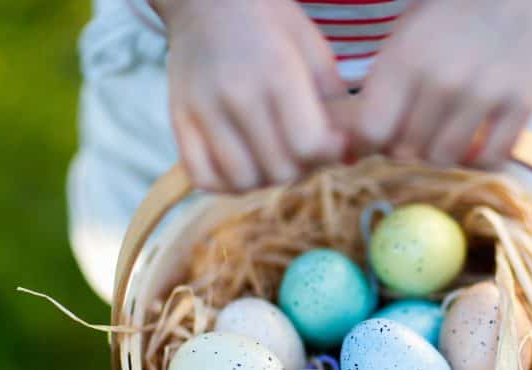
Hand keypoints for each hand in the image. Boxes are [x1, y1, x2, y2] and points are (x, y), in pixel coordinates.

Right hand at [153, 0, 344, 190]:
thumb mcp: (314, 51)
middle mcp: (238, 94)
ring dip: (265, 179)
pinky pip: (203, 177)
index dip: (327, 154)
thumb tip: (352, 156)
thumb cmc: (271, 23)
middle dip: (300, 169)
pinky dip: (225, 183)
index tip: (330, 143)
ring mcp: (203, 109)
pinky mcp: (178, 119)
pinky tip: (241, 164)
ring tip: (271, 156)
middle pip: (280, 170)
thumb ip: (336, 103)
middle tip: (300, 149)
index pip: (309, 146)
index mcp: (279, 73)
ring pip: (243, 181)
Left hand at [351, 0, 531, 168]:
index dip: (368, 144)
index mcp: (405, 60)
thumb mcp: (402, 41)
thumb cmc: (448, 17)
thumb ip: (379, 92)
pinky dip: (480, 158)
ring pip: (445, 158)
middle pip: (407, 151)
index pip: (372, 132)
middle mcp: (443, 80)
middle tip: (416, 130)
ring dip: (441, 152)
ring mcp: (484, 93)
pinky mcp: (521, 103)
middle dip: (406, 147)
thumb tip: (353, 151)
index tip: (377, 140)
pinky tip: (477, 140)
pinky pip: (491, 158)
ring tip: (446, 133)